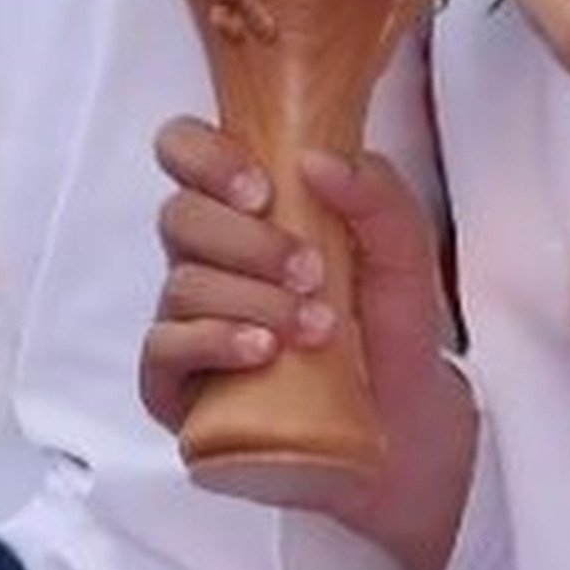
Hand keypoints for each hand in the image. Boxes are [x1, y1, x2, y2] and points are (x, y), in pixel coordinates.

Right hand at [141, 118, 477, 569]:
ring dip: (252, 298)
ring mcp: (187, 318)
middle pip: (180, 215)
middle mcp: (210, 257)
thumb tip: (316, 159)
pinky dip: (214, 342)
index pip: (188, 152)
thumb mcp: (405, 249)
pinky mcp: (174, 380)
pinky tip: (262, 351)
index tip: (263, 188)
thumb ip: (376, 192)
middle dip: (249, 240)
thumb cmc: (392, 324)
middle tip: (311, 269)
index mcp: (252, 209)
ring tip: (314, 326)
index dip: (206, 157)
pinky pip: (163, 347)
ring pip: (180, 282)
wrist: (402, 417)